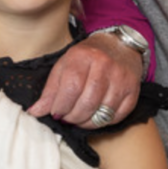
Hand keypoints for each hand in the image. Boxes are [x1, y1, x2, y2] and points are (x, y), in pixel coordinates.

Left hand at [28, 31, 143, 124]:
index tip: (55, 113)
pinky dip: (103, 122)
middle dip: (72, 117)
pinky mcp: (133, 90)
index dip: (60, 106)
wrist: (119, 46)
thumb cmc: (87, 58)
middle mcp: (104, 65)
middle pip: (87, 103)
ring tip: (78, 119)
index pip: (70, 88)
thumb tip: (35, 112)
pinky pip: (117, 116)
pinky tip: (94, 116)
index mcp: (83, 56)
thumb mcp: (64, 66)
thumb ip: (50, 90)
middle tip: (66, 118)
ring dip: (86, 122)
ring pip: (102, 112)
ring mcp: (121, 78)